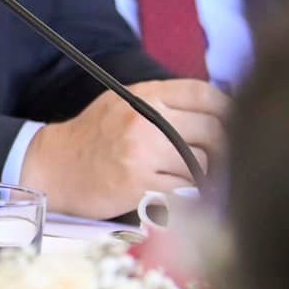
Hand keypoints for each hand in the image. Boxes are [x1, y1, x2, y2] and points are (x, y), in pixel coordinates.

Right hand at [19, 79, 228, 219]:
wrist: (54, 167)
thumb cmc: (95, 137)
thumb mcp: (125, 104)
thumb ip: (166, 103)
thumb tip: (220, 113)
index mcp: (145, 95)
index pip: (203, 94)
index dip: (226, 110)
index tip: (233, 124)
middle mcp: (145, 118)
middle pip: (212, 130)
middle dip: (222, 148)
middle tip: (219, 160)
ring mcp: (142, 151)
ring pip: (202, 163)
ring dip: (201, 175)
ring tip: (183, 176)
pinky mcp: (139, 183)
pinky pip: (184, 190)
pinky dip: (185, 194)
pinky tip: (170, 191)